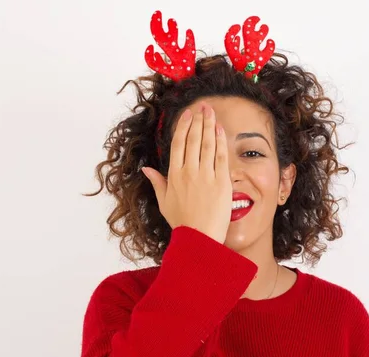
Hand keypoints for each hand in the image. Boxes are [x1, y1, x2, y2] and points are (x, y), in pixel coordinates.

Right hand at [142, 102, 231, 244]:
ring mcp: (206, 176)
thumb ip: (157, 182)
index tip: (188, 114)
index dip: (183, 126)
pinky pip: (220, 157)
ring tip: (212, 112)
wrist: (199, 237)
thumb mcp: (164, 202)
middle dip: (198, 120)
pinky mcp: (221, 182)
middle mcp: (189, 172)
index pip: (178, 143)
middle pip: (193, 139)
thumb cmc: (182, 222)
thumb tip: (147, 169)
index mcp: (174, 175)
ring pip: (207, 144)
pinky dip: (221, 141)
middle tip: (203, 106)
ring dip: (209, 125)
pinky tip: (221, 130)